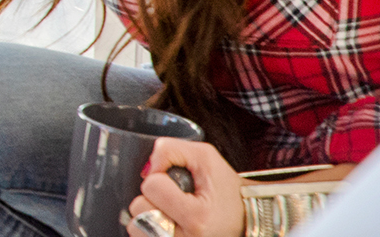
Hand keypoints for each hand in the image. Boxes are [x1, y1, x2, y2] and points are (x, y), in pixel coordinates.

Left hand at [127, 138, 242, 236]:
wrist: (244, 219)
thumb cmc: (227, 190)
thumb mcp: (206, 158)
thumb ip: (171, 150)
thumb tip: (146, 168)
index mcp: (197, 217)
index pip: (151, 186)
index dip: (161, 177)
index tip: (179, 183)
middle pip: (138, 208)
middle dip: (152, 197)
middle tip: (175, 199)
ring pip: (135, 226)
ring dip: (147, 214)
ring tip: (170, 212)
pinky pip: (141, 235)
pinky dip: (148, 227)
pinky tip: (167, 223)